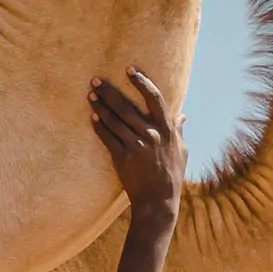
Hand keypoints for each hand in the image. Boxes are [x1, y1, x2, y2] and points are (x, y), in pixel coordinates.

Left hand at [89, 68, 184, 213]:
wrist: (158, 201)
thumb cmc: (172, 175)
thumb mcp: (182, 152)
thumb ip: (179, 131)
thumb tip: (181, 116)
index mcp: (167, 130)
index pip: (154, 98)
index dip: (141, 82)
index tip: (129, 70)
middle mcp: (152, 134)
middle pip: (126, 106)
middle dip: (109, 91)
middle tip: (95, 80)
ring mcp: (136, 145)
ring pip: (113, 120)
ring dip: (100, 106)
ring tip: (90, 95)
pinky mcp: (122, 157)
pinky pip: (107, 137)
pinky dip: (99, 126)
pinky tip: (92, 117)